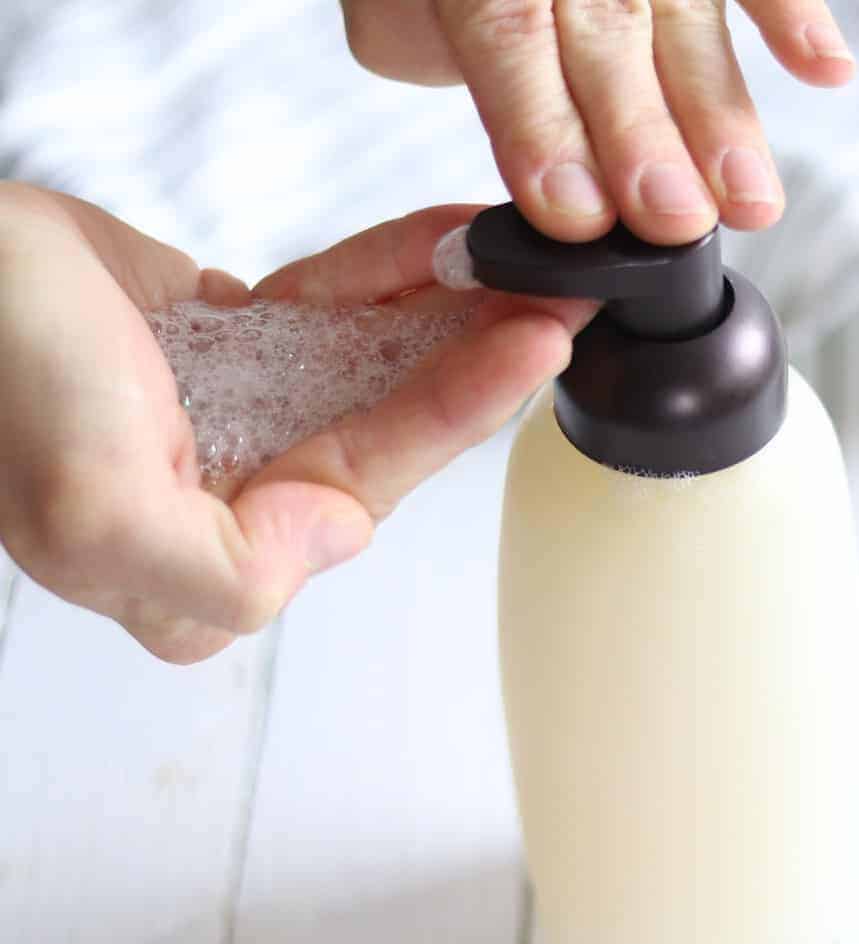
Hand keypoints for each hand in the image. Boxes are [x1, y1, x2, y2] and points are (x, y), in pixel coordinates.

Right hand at [0, 184, 591, 663]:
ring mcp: (236, 416)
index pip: (366, 484)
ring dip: (445, 312)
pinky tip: (442, 247)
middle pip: (386, 424)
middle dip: (475, 360)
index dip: (458, 413)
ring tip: (521, 265)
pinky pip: (327, 310)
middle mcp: (232, 499)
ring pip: (370, 364)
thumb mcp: (96, 514)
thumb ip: (224, 574)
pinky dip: (382, 275)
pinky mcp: (230, 346)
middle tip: (555, 298)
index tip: (533, 345)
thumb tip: (330, 540)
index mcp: (206, 564)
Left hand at [339, 0, 855, 244]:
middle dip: (643, 132)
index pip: (507, 30)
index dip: (541, 122)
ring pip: (685, 17)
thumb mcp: (392, 2)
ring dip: (722, 112)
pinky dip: (794, 16)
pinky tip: (826, 72)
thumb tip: (515, 149)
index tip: (575, 213)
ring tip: (749, 200)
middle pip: (607, 30)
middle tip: (672, 218)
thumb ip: (420, 45)